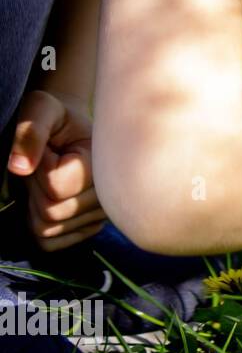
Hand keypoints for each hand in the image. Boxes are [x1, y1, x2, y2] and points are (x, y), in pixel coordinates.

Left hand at [7, 90, 105, 250]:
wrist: (73, 129)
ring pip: (48, 229)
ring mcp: (102, 215)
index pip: (57, 189)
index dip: (40, 168)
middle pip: (51, 213)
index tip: (50, 149)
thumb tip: (19, 168)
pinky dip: (40, 226)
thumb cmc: (57, 116)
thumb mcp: (41, 110)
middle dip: (34, 188)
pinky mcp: (90, 227)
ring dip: (35, 204)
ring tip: (48, 178)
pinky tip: (47, 199)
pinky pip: (51, 242)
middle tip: (45, 164)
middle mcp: (111, 196)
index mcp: (105, 166)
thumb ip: (31, 133)